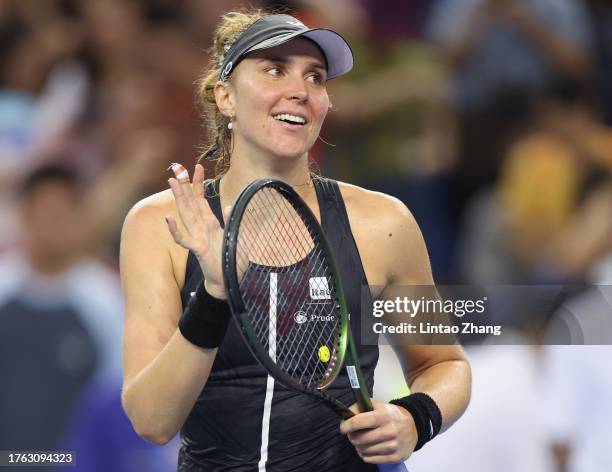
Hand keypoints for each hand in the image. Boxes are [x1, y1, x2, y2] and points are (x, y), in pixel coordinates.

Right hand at [166, 163, 227, 298]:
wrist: (227, 281)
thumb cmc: (230, 259)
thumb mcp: (234, 236)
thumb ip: (230, 220)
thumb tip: (230, 205)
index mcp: (210, 222)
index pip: (201, 199)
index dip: (198, 183)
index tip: (197, 166)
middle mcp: (201, 227)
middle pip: (190, 202)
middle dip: (185, 184)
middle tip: (177, 167)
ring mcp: (198, 237)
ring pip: (186, 214)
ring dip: (179, 198)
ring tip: (172, 182)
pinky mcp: (198, 249)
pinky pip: (184, 239)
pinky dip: (176, 230)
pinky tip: (169, 219)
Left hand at [340, 399, 417, 463]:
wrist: (414, 426)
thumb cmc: (391, 415)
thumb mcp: (378, 405)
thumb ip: (361, 406)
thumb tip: (347, 413)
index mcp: (383, 416)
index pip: (358, 422)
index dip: (346, 425)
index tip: (343, 427)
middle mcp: (388, 431)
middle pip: (359, 439)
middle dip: (352, 437)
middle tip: (353, 434)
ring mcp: (392, 445)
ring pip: (363, 450)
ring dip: (359, 446)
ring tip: (362, 441)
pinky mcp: (394, 457)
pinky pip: (370, 459)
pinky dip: (365, 455)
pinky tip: (368, 448)